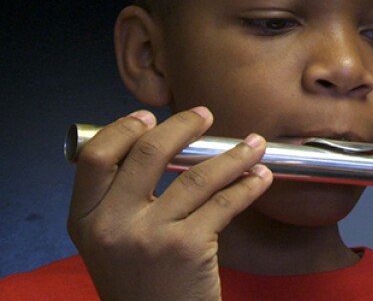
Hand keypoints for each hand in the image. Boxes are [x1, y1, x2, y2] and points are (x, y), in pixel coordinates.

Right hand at [67, 107, 272, 300]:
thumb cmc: (141, 283)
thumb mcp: (111, 242)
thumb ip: (120, 200)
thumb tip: (156, 142)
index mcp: (85, 220)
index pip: (96, 157)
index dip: (124, 129)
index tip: (149, 117)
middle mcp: (111, 226)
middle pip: (148, 153)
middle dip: (183, 125)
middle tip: (205, 115)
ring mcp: (149, 236)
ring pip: (198, 175)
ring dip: (233, 154)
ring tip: (254, 144)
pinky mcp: (186, 248)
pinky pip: (225, 202)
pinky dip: (249, 185)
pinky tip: (260, 177)